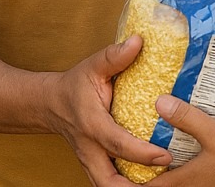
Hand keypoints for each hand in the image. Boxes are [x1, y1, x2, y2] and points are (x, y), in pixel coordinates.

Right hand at [46, 36, 172, 185]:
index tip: (165, 156)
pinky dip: (126, 186)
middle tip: (165, 184)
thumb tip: (138, 41)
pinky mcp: (93, 165)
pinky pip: (107, 183)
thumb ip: (115, 56)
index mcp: (92, 124)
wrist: (48, 104)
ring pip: (106, 186)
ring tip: (160, 185)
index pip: (117, 144)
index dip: (142, 153)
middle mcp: (89, 148)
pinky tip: (149, 181)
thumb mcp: (93, 66)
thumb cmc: (74, 85)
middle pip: (108, 182)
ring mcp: (89, 160)